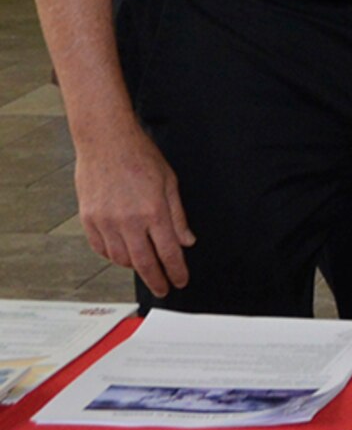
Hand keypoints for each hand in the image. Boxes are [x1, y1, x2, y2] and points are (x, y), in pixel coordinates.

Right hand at [74, 122, 195, 298]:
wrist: (106, 141)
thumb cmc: (140, 156)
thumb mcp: (169, 183)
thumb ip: (178, 216)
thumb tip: (186, 241)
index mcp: (153, 211)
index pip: (169, 252)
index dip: (176, 271)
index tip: (180, 281)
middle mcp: (128, 221)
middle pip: (144, 263)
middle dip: (157, 280)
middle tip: (164, 288)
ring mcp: (105, 221)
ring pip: (121, 259)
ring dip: (135, 267)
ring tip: (146, 266)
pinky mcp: (88, 219)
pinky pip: (101, 249)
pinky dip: (113, 256)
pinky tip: (123, 254)